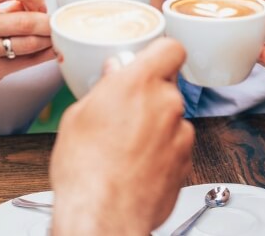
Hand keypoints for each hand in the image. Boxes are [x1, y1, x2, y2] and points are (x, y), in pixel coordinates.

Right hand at [0, 0, 54, 98]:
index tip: (39, 2)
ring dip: (49, 39)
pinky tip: (52, 50)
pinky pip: (26, 61)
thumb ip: (9, 6)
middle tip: (56, 22)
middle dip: (47, 22)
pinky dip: (44, 55)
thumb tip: (44, 0)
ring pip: (29, 43)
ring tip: (55, 36)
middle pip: (24, 21)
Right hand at [51, 39, 193, 235]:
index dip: (162, 53)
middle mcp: (166, 104)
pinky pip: (176, 146)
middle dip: (150, 96)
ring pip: (172, 118)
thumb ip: (105, 88)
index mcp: (139, 83)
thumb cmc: (86, 171)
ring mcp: (181, 133)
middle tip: (125, 112)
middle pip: (168, 87)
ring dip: (157, 126)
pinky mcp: (187, 161)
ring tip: (127, 147)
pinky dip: (162, 152)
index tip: (151, 60)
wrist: (103, 216)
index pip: (170, 48)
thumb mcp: (78, 117)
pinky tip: (137, 165)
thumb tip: (113, 75)